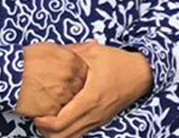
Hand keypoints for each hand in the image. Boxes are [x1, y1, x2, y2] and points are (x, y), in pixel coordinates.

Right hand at [15, 44, 86, 119]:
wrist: (8, 75)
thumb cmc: (26, 60)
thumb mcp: (51, 48)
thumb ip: (73, 49)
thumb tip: (91, 45)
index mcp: (73, 61)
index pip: (85, 73)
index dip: (75, 77)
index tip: (66, 78)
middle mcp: (71, 77)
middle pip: (79, 86)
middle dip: (70, 88)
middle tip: (56, 87)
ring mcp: (63, 93)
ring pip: (71, 100)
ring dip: (62, 99)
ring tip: (48, 93)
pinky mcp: (52, 108)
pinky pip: (59, 111)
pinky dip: (53, 108)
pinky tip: (43, 101)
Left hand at [33, 43, 149, 137]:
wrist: (143, 73)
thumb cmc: (119, 62)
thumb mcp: (95, 52)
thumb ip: (71, 52)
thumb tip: (49, 50)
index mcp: (90, 98)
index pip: (59, 123)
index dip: (42, 122)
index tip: (35, 113)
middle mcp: (93, 114)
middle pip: (61, 137)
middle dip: (45, 131)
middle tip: (38, 117)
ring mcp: (98, 119)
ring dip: (55, 133)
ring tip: (48, 119)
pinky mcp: (101, 121)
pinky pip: (79, 133)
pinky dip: (67, 131)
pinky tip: (62, 118)